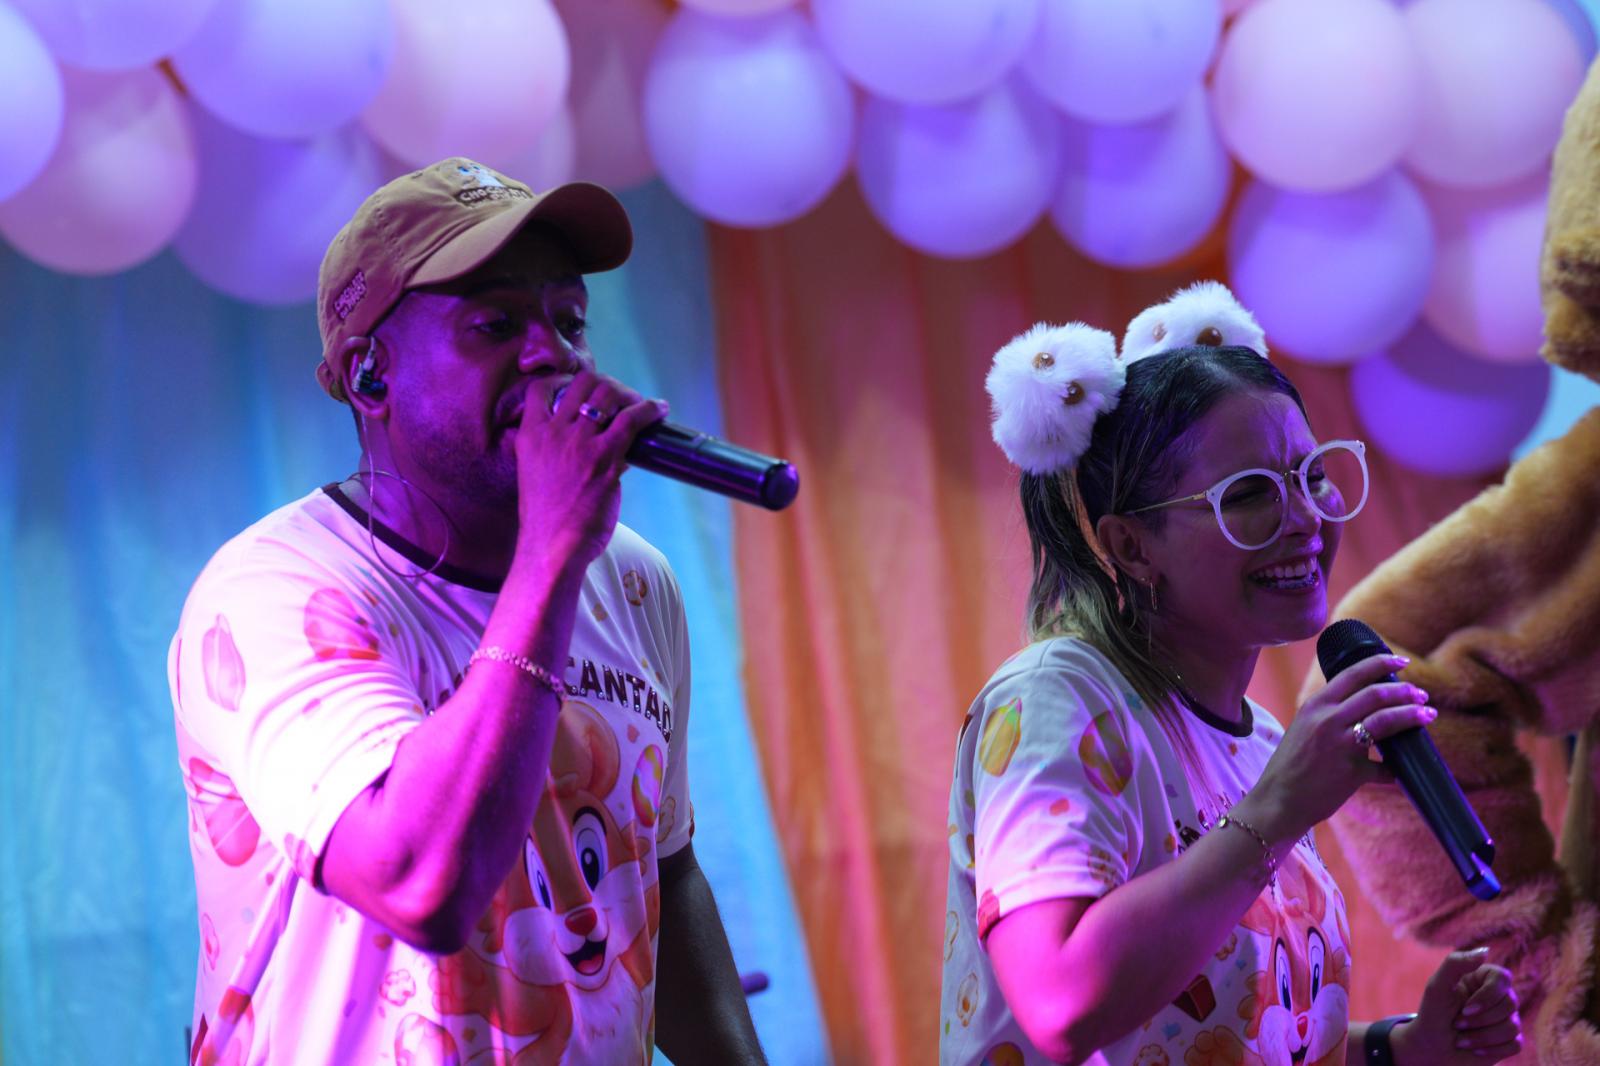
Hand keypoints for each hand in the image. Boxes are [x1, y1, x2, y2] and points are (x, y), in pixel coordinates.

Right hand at [513, 367, 667, 566]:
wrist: (551, 546)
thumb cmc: (547, 518)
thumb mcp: (537, 474)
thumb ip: (557, 452)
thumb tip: (596, 440)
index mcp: (530, 435)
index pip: (541, 388)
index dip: (565, 381)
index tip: (583, 389)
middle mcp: (552, 433)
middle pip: (582, 383)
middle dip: (605, 384)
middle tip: (619, 398)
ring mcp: (579, 443)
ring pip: (607, 393)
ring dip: (628, 394)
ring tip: (639, 404)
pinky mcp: (605, 457)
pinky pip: (632, 419)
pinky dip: (649, 409)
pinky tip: (659, 409)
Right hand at [1238, 651, 1432, 842]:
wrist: (1278, 800)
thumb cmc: (1292, 765)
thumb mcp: (1305, 728)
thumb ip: (1331, 715)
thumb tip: (1367, 711)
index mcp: (1315, 705)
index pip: (1353, 673)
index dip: (1381, 663)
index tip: (1401, 661)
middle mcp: (1327, 719)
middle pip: (1376, 694)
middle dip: (1405, 691)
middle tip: (1421, 695)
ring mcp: (1339, 745)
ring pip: (1385, 720)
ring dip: (1411, 715)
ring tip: (1427, 714)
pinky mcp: (1351, 772)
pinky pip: (1384, 767)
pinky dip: (1395, 769)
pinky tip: (1403, 772)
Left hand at [1391, 948, 1521, 1063]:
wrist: (1430, 1047)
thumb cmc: (1433, 1014)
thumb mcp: (1437, 986)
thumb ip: (1456, 963)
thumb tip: (1485, 951)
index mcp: (1482, 979)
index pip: (1503, 978)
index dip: (1487, 996)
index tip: (1465, 1008)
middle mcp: (1497, 997)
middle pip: (1509, 1004)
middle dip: (1479, 1019)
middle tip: (1457, 1024)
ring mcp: (1506, 1019)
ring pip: (1512, 1026)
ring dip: (1482, 1036)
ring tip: (1461, 1039)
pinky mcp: (1509, 1041)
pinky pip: (1515, 1044)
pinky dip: (1492, 1049)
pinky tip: (1474, 1049)